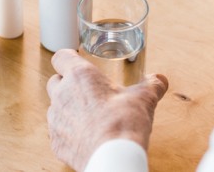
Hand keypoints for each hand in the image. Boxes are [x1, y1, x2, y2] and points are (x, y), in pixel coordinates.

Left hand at [46, 50, 168, 170]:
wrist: (112, 157)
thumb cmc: (123, 122)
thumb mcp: (144, 98)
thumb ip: (152, 84)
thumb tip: (159, 80)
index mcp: (80, 76)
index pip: (61, 57)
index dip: (67, 57)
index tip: (74, 58)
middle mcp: (63, 94)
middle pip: (54, 81)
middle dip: (66, 82)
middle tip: (86, 89)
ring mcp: (56, 120)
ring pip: (55, 106)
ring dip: (67, 107)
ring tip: (88, 114)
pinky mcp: (56, 142)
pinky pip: (58, 131)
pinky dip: (68, 130)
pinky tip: (86, 134)